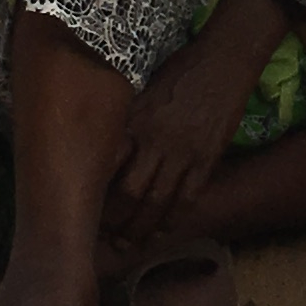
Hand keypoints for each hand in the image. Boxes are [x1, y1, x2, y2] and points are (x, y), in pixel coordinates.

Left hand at [109, 30, 256, 233]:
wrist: (222, 62)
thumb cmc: (177, 71)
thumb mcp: (141, 90)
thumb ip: (125, 120)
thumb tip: (100, 145)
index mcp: (134, 121)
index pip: (106, 166)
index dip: (94, 192)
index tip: (83, 208)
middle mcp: (155, 140)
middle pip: (129, 193)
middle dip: (115, 221)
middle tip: (104, 237)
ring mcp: (184, 151)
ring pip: (158, 202)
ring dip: (142, 228)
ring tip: (130, 243)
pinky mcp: (207, 158)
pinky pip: (188, 197)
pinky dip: (174, 218)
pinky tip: (163, 230)